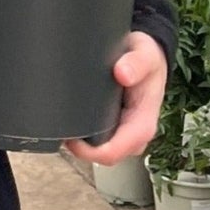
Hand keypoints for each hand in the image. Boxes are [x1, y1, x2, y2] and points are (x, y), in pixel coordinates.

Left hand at [63, 32, 167, 166]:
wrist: (147, 56)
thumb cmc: (148, 59)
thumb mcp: (146, 54)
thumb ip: (137, 62)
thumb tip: (123, 73)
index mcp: (142, 124)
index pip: (114, 152)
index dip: (90, 151)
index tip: (71, 138)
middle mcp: (134, 134)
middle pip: (104, 156)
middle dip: (82, 149)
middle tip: (62, 129)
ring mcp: (125, 133)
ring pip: (100, 150)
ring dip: (83, 143)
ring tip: (66, 122)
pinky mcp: (116, 127)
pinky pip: (98, 139)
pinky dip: (85, 134)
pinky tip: (74, 119)